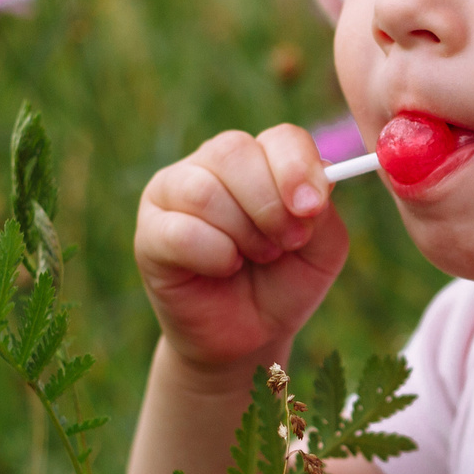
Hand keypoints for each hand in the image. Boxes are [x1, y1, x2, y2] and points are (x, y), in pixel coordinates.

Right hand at [134, 124, 349, 374]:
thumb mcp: (321, 249)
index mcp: (260, 159)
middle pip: (234, 151)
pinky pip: (180, 231)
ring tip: (254, 258)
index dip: (298, 168)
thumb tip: (317, 177)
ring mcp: (174, 193)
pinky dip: (214, 255)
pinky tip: (223, 269)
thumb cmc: (284, 283)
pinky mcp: (150, 233)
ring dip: (243, 234)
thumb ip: (323, 210)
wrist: (249, 335)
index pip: (279, 138)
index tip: (311, 209)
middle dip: (270, 205)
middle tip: (285, 244)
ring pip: (205, 190)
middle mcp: (212, 165)